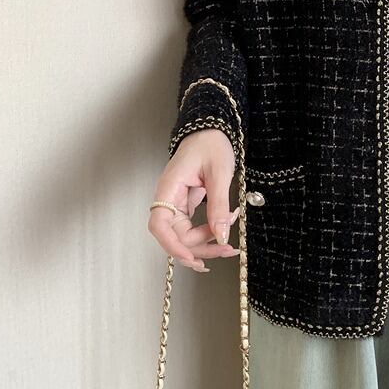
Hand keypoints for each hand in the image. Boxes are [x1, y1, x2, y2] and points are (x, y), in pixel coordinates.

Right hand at [147, 129, 239, 272]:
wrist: (211, 131)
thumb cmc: (211, 144)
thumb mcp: (219, 173)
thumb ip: (219, 204)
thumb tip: (221, 234)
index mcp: (169, 188)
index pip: (160, 225)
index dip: (172, 245)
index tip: (191, 257)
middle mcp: (169, 198)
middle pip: (175, 235)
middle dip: (200, 247)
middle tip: (226, 250)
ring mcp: (177, 202)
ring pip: (185, 234)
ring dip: (206, 243)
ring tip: (228, 245)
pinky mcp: (187, 204)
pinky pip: (192, 226)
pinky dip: (208, 232)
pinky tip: (223, 231)